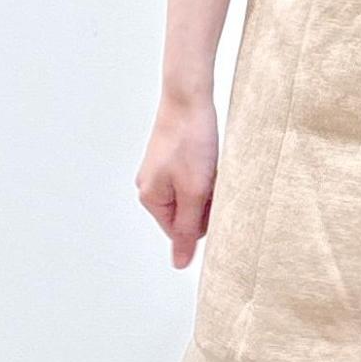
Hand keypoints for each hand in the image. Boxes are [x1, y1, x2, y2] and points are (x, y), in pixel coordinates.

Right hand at [135, 93, 218, 268]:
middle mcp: (149, 187)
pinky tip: (208, 157)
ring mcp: (159, 172)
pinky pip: (194, 178)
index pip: (183, 232)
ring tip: (209, 165)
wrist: (189, 98)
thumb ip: (188, 230)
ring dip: (208, 186)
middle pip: (188, 214)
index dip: (204, 218)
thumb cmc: (191, 142)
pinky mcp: (171, 158)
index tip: (210, 196)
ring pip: (193, 195)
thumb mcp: (194, 192)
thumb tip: (180, 264)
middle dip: (205, 202)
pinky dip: (206, 172)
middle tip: (211, 178)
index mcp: (150, 199)